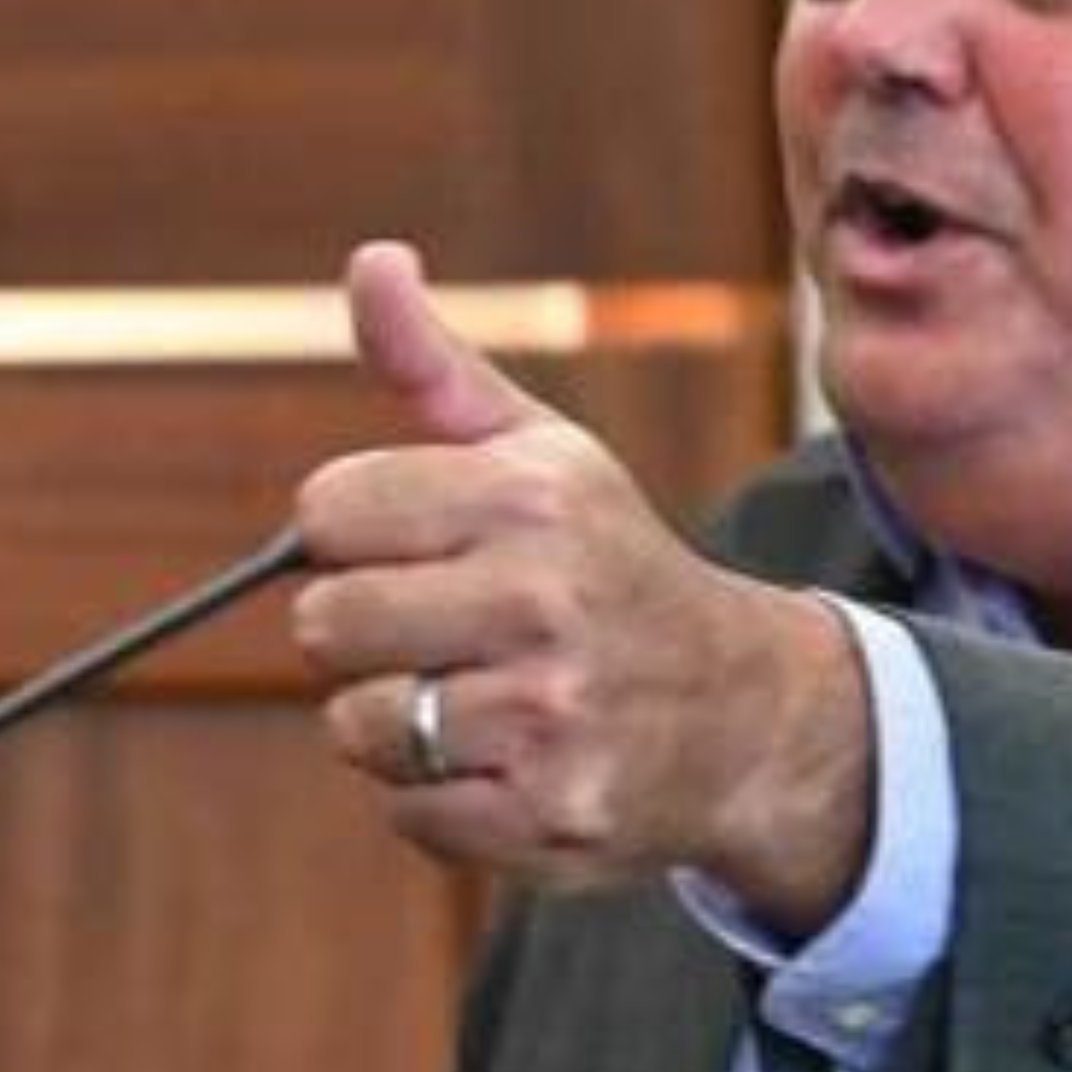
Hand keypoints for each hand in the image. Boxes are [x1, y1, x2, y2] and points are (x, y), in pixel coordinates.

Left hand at [294, 242, 873, 929]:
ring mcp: (548, 714)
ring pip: (356, 725)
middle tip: (440, 633)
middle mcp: (542, 599)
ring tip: (473, 701)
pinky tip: (502, 763)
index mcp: (530, 496)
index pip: (326, 512)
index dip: (352, 537)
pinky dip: (434, 798)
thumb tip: (371, 260)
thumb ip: (434, 367)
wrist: (747, 710)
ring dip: (394, 724)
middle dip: (362, 635)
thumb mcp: (543, 453)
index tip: (414, 550)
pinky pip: (405, 811)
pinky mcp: (548, 812)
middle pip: (324, 624)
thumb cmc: (610, 567)